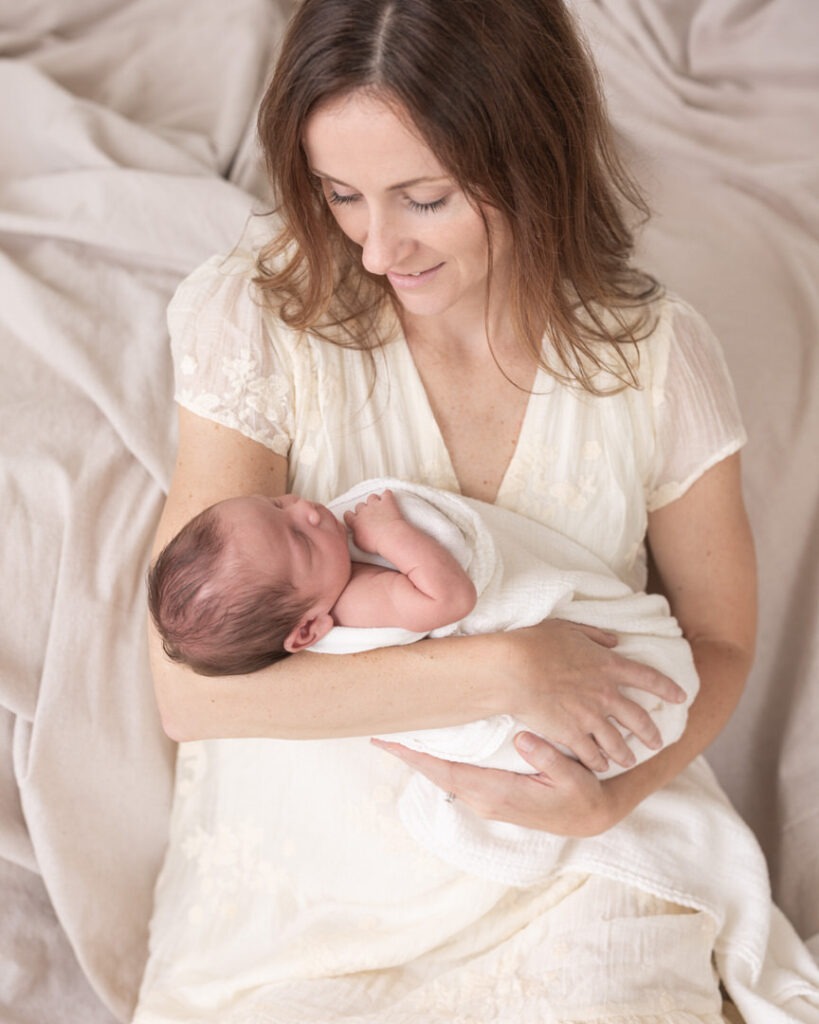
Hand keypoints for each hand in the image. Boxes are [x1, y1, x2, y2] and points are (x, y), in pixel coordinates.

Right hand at [343, 490, 403, 552]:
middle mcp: (363, 511)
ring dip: (374, 501)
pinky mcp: (387, 502)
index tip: (354, 519)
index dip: (351, 516)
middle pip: (359, 505)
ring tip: (379, 507)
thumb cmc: (375, 544)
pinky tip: (389, 499)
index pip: (347, 514)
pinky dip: (388, 495)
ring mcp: (375, 504)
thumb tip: (355, 533)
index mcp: (355, 521)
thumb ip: (355, 535)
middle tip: (369, 516)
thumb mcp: (359, 544)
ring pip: (371, 497)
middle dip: (363, 509)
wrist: (390, 538)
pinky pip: (386, 493)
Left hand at [372, 732, 616, 836]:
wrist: (590, 818)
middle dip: (408, 754)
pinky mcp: (490, 796)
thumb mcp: (571, 777)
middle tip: (380, 731)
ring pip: (443, 776)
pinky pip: (454, 777)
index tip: (390, 742)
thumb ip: (547, 758)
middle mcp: (484, 799)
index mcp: (497, 792)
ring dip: (420, 758)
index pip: (447, 772)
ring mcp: (485, 800)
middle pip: (436, 774)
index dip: (417, 757)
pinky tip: (428, 748)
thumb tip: (520, 739)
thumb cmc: (581, 796)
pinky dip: (436, 763)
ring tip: (398, 735)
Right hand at [505, 619, 686, 771]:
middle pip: (638, 718)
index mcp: (608, 665)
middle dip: (651, 732)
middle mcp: (606, 694)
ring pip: (618, 742)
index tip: (680, 697)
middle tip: (659, 742)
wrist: (514, 669)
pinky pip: (591, 754)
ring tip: (630, 760)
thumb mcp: (569, 628)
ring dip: (626, 753)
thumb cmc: (536, 643)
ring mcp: (590, 718)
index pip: (648, 678)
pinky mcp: (571, 735)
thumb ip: (595, 635)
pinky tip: (600, 766)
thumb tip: (614, 641)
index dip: (667, 688)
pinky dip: (598, 762)